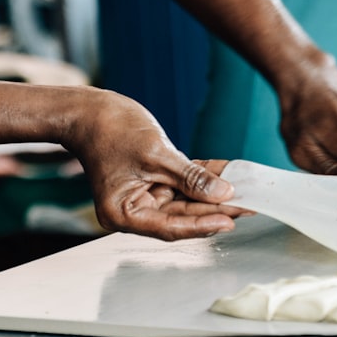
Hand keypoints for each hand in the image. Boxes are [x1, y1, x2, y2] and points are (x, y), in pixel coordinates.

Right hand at [64, 90, 249, 240]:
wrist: (88, 110)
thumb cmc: (109, 129)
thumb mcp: (156, 154)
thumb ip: (190, 177)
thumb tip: (223, 194)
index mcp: (122, 213)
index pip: (170, 227)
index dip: (202, 225)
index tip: (230, 220)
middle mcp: (133, 210)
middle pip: (181, 216)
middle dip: (215, 209)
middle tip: (248, 205)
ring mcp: (143, 196)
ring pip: (186, 200)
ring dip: (214, 194)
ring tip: (246, 191)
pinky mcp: (153, 181)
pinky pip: (183, 184)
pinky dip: (203, 178)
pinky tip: (228, 175)